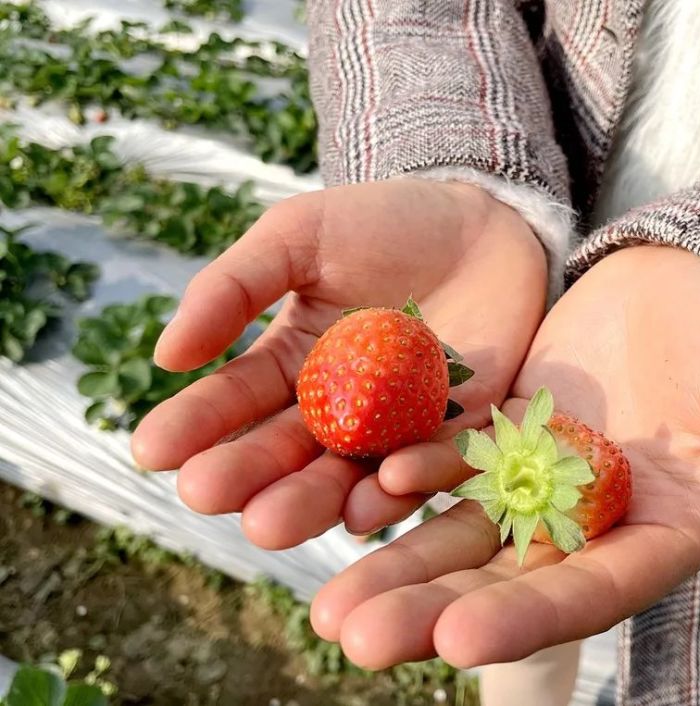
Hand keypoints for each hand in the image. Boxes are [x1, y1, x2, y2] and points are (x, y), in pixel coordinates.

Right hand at [131, 179, 546, 547]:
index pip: (234, 401)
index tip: (151, 448)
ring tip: (271, 522)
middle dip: (245, 476)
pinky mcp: (459, 432)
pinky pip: (428, 468)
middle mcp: (338, 408)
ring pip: (348, 476)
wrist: (487, 220)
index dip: (193, 425)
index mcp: (291, 363)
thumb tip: (165, 356)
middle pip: (285, 453)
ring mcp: (397, 426)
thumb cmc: (387, 222)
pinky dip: (400, 486)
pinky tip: (368, 501)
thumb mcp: (299, 236)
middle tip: (205, 494)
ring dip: (309, 502)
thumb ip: (235, 287)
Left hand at [309, 245, 699, 668]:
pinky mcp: (503, 439)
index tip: (458, 641)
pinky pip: (449, 466)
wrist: (683, 274)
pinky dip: (406, 481)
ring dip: (398, 569)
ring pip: (462, 537)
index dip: (527, 618)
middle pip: (505, 583)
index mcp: (655, 538)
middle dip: (431, 612)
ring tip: (327, 605)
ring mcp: (539, 485)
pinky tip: (358, 491)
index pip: (588, 593)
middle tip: (352, 637)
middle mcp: (589, 528)